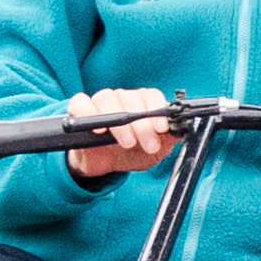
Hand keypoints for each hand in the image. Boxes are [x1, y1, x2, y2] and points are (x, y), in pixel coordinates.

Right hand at [63, 83, 177, 178]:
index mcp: (141, 104)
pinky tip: (99, 131)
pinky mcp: (79, 110)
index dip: (158, 110)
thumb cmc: (129, 153)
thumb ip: (166, 141)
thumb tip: (181, 132)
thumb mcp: (153, 151)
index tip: (162, 128)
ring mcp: (100, 102)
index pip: (151, 96)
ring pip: (108, 99)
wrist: (104, 165)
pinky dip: (89, 113)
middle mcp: (122, 99)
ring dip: (120, 123)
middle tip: (148, 145)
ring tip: (127, 142)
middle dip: (142, 125)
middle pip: (132, 99)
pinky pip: (81, 103)